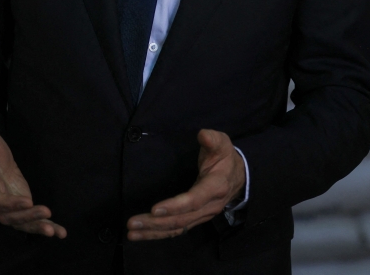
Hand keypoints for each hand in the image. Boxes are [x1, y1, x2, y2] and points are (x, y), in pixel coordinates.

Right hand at [0, 110, 66, 237]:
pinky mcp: (22, 207)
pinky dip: (46, 227)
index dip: (10, 203)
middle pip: (11, 216)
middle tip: (46, 213)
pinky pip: (32, 221)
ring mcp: (10, 207)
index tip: (27, 201)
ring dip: (38, 227)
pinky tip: (61, 233)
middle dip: (28, 217)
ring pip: (23, 222)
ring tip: (55, 232)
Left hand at [126, 129, 244, 239]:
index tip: (155, 209)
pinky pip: (177, 230)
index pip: (194, 200)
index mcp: (215, 187)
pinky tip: (142, 234)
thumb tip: (203, 134)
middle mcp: (209, 206)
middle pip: (181, 219)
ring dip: (153, 231)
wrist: (237, 176)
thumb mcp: (222, 144)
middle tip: (132, 223)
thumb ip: (212, 139)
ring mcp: (202, 216)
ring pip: (177, 228)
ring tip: (132, 233)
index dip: (175, 206)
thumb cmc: (225, 158)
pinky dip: (158, 234)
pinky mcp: (195, 219)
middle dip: (156, 222)